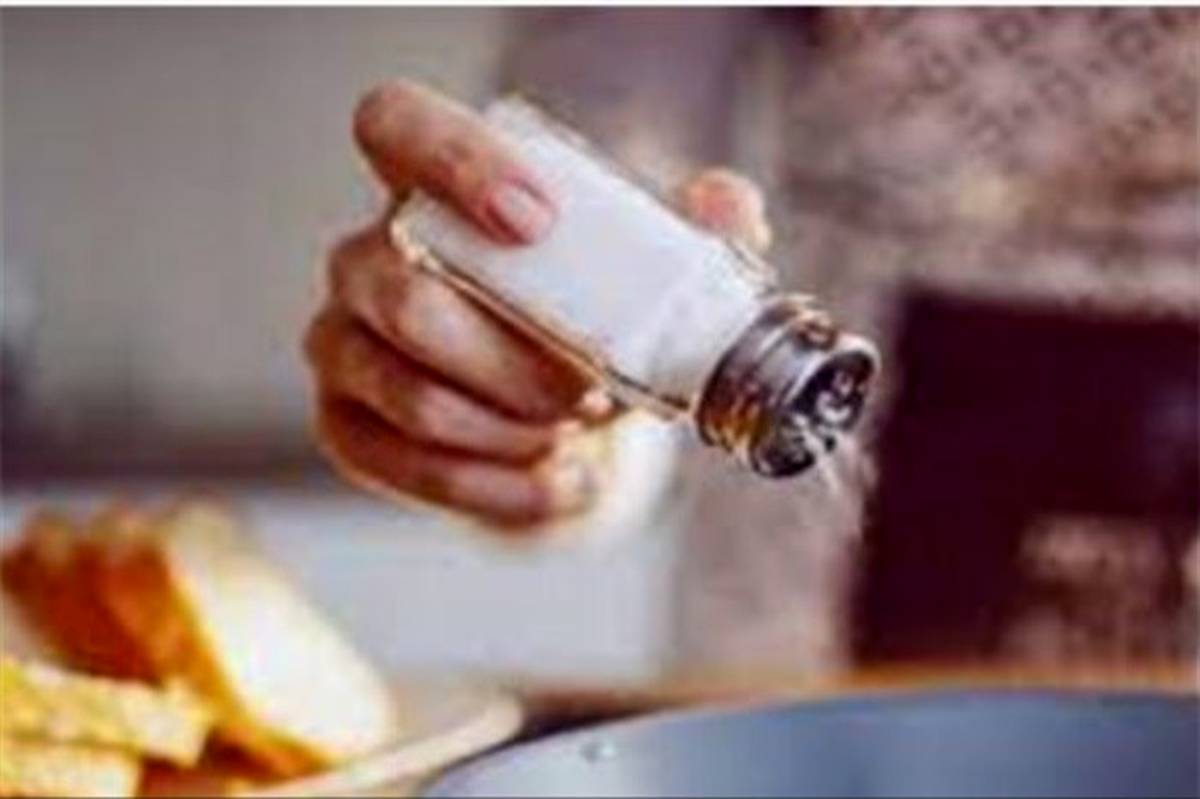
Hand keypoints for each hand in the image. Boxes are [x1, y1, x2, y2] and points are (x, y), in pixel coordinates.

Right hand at [306, 79, 770, 532]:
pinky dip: (502, 489)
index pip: (396, 124)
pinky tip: (558, 482)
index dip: (452, 163)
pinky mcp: (347, 425)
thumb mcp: (647, 270)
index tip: (538, 221)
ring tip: (576, 433)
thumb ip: (693, 229)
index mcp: (436, 188)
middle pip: (406, 294)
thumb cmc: (591, 321)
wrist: (564, 417)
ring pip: (412, 394)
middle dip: (517, 361)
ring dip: (516, 428)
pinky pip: (410, 467)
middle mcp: (369, 257)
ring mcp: (344, 343)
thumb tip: (728, 208)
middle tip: (591, 388)